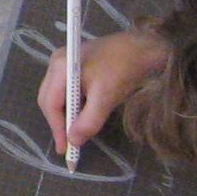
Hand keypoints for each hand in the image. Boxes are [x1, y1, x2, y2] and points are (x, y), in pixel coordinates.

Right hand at [39, 26, 169, 156]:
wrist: (147, 45)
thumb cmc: (125, 68)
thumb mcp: (107, 97)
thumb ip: (88, 121)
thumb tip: (74, 141)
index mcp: (61, 66)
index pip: (50, 103)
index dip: (56, 128)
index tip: (65, 149)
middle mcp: (58, 62)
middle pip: (50, 99)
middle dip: (59, 123)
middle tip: (70, 144)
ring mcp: (67, 63)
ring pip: (58, 96)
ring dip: (67, 115)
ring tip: (77, 132)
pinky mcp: (77, 65)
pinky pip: (68, 91)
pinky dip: (75, 106)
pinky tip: (84, 116)